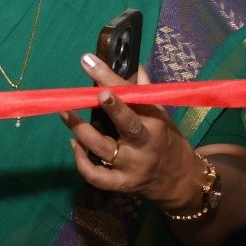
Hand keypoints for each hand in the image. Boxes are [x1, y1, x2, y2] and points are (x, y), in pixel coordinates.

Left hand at [60, 55, 193, 209]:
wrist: (180, 181)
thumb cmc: (167, 140)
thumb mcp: (162, 114)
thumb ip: (145, 91)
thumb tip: (133, 64)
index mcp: (155, 122)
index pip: (133, 96)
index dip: (110, 78)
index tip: (89, 61)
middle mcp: (144, 144)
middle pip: (127, 123)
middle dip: (111, 107)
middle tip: (90, 92)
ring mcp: (132, 166)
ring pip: (103, 148)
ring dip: (81, 130)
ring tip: (64, 113)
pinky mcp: (121, 184)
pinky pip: (96, 176)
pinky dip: (81, 161)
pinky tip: (73, 144)